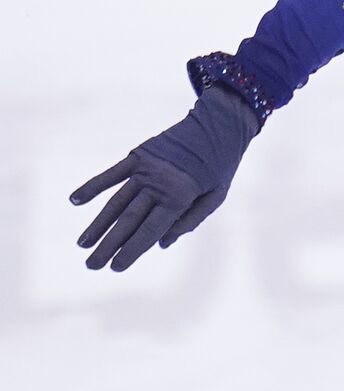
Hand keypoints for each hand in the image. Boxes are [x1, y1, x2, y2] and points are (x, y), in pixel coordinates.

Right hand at [70, 83, 258, 270]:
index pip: (150, 230)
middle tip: (92, 265)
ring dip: (98, 223)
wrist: (220, 123)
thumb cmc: (221, 164)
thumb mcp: (216, 196)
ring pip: (116, 201)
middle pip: (128, 220)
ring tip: (83, 244)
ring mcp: (146, 168)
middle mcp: (159, 183)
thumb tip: (161, 244)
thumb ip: (190, 220)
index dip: (132, 250)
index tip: (116, 267)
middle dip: (109, 245)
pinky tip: (75, 200)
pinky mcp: (139, 155)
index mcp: (180, 195)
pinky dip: (92, 186)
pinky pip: (112, 173)